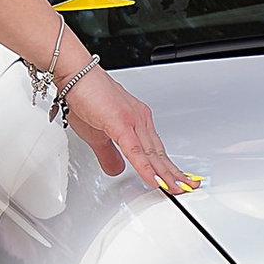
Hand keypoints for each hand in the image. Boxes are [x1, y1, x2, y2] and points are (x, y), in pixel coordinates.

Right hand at [66, 64, 196, 197]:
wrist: (76, 74)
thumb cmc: (85, 96)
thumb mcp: (96, 136)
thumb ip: (108, 155)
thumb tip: (117, 169)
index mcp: (137, 121)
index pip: (156, 150)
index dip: (167, 168)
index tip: (177, 181)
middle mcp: (140, 120)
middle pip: (160, 153)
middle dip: (174, 174)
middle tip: (187, 188)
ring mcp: (133, 121)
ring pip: (152, 154)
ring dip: (166, 174)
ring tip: (176, 189)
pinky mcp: (121, 123)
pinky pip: (136, 151)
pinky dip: (145, 168)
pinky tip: (153, 180)